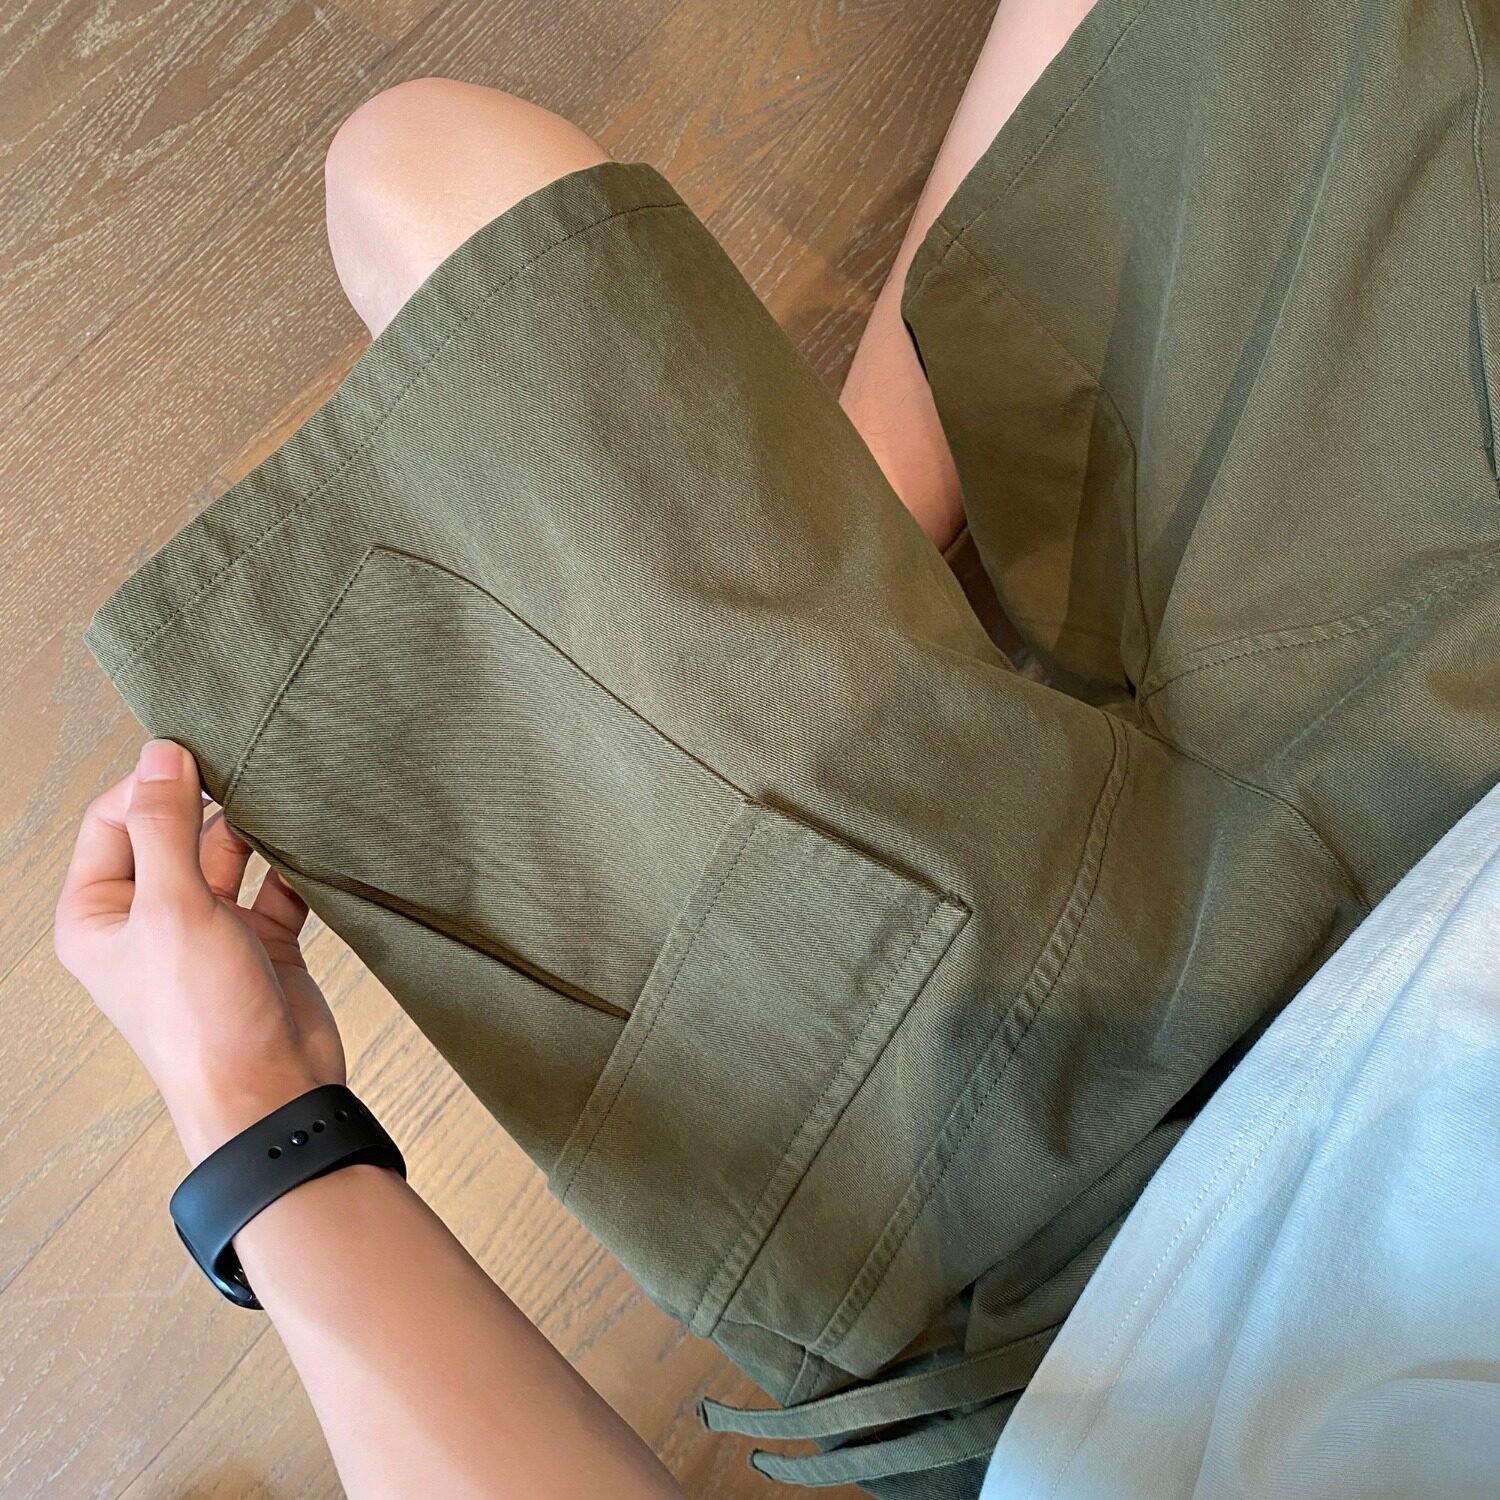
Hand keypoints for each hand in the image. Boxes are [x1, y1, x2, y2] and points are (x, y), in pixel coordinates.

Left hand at [55, 739, 345, 1165]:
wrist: (272, 1093)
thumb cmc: (206, 1025)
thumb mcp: (173, 910)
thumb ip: (164, 826)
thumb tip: (160, 756)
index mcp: (99, 914)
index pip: (114, 819)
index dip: (153, 784)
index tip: (196, 758)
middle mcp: (148, 919)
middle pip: (173, 831)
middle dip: (210, 805)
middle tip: (244, 776)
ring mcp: (206, 930)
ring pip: (227, 853)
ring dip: (255, 833)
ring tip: (281, 812)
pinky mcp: (259, 942)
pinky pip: (275, 885)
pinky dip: (294, 868)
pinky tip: (309, 855)